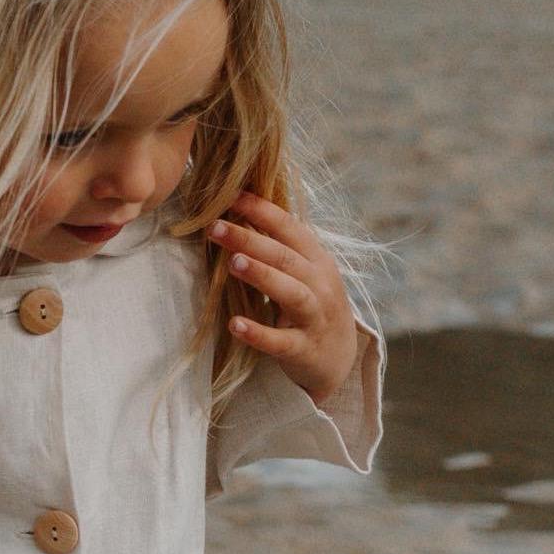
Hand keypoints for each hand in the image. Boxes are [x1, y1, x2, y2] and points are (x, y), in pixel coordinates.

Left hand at [208, 193, 359, 404]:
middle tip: (215, 226)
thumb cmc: (311, 306)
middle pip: (284, 257)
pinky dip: (258, 333)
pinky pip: (280, 341)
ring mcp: (314, 317)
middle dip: (250, 239)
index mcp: (316, 260)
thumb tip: (237, 213)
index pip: (289, 228)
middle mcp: (319, 284)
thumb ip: (278, 248)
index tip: (231, 196)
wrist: (338, 357)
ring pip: (290, 292)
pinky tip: (235, 324)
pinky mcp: (303, 349)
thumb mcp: (304, 272)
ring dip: (262, 275)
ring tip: (232, 262)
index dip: (261, 210)